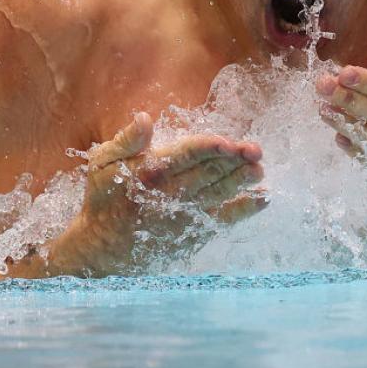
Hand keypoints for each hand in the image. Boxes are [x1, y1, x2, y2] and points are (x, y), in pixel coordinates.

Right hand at [39, 113, 266, 276]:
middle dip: (235, 161)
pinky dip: (245, 209)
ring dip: (243, 181)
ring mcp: (185, 215)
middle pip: (209, 173)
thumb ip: (127, 141)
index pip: (186, 155)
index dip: (209, 148)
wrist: (103, 250)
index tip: (228, 142)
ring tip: (261, 170)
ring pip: (220, 194)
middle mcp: (171, 194)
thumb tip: (145, 117)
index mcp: (151, 173)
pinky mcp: (194, 231)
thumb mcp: (103, 164)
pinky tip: (263, 198)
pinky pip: (224, 219)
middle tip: (256, 150)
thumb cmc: (104, 200)